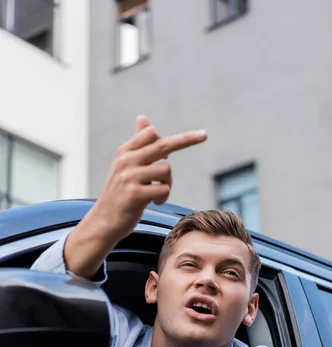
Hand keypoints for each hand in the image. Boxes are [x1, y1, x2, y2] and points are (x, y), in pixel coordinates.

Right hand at [93, 115, 206, 240]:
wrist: (103, 221)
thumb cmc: (119, 194)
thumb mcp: (125, 166)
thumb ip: (137, 144)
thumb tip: (143, 118)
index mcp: (124, 151)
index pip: (150, 133)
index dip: (167, 138)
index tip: (179, 144)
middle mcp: (126, 160)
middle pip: (163, 144)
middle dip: (187, 139)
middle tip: (204, 134)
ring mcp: (129, 177)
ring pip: (166, 170)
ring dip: (168, 184)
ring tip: (158, 194)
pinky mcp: (135, 194)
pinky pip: (164, 189)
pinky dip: (164, 197)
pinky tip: (155, 203)